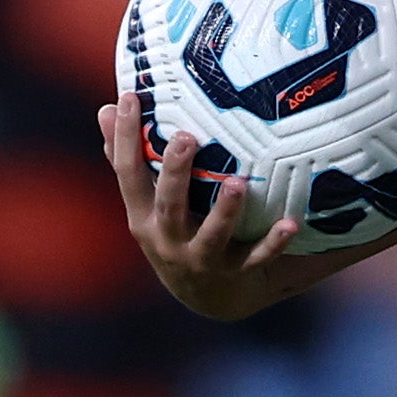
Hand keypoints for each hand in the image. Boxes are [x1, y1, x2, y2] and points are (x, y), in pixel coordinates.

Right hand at [98, 96, 307, 319]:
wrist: (208, 299)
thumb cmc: (175, 233)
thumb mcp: (145, 205)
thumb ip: (128, 161)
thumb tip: (106, 109)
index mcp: (143, 218)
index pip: (127, 173)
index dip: (125, 137)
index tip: (130, 97)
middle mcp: (168, 241)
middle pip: (169, 205)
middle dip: (176, 173)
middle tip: (187, 138)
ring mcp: (201, 260)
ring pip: (212, 236)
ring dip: (225, 211)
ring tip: (238, 183)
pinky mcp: (235, 274)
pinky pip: (256, 258)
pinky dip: (273, 243)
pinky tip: (290, 224)